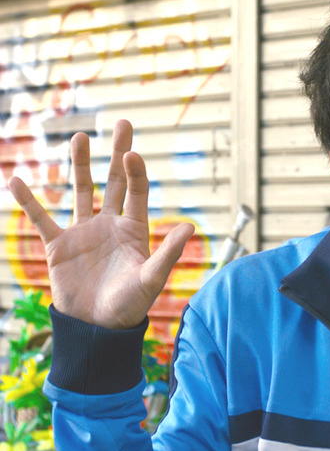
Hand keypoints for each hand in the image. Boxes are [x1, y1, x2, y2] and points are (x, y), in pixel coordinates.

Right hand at [7, 120, 194, 328]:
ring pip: (81, 191)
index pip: (136, 191)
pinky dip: (28, 201)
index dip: (135, 171)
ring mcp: (83, 232)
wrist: (97, 328)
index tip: (132, 153)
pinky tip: (16, 180)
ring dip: (80, 165)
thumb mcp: (152, 278)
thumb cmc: (130, 306)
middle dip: (118, 154)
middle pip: (115, 181)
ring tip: (80, 138)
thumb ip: (168, 252)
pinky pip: (41, 218)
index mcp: (134, 229)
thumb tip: (190, 226)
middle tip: (123, 123)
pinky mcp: (59, 245)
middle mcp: (110, 224)